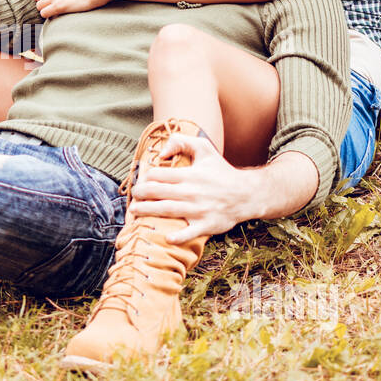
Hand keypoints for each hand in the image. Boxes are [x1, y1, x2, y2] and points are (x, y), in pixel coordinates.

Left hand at [128, 133, 256, 241]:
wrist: (247, 194)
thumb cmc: (222, 172)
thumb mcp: (205, 149)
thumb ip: (182, 142)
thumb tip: (161, 152)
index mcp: (189, 174)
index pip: (158, 174)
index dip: (145, 177)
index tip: (140, 181)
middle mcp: (191, 191)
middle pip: (157, 192)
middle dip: (140, 194)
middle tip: (133, 196)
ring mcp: (198, 209)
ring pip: (166, 210)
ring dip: (147, 211)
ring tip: (134, 211)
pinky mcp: (206, 225)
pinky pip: (189, 233)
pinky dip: (178, 236)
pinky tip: (166, 238)